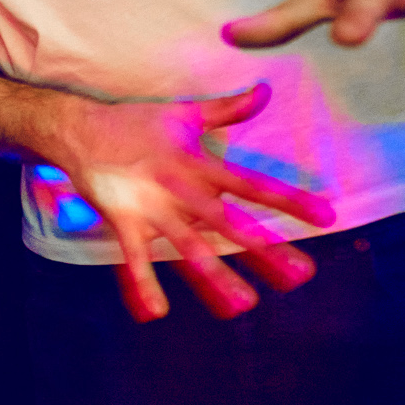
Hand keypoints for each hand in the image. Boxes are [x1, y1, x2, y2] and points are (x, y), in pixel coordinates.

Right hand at [44, 85, 336, 322]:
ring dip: (215, 276)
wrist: (78, 128)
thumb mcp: (184, 113)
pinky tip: (156, 313)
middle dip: (264, 249)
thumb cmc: (135, 123)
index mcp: (197, 163)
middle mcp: (179, 188)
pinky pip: (133, 258)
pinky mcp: (122, 221)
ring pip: (187, 246)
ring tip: (244, 305)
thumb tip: (264, 91)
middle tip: (301, 275)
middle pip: (227, 222)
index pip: (251, 183)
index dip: (288, 199)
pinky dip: (141, 284)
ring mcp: (150, 207)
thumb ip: (226, 109)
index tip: (325, 216)